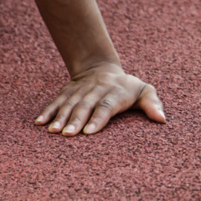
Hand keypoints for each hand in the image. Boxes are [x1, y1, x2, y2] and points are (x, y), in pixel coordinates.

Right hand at [35, 63, 164, 135]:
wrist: (99, 65)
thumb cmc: (125, 86)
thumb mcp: (143, 89)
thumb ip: (152, 103)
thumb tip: (161, 119)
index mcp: (113, 92)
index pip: (105, 105)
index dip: (97, 119)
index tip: (89, 132)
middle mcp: (94, 90)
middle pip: (84, 106)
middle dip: (74, 120)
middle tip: (68, 135)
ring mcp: (78, 90)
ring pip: (68, 104)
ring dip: (59, 117)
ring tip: (53, 131)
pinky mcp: (67, 92)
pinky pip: (56, 101)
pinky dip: (47, 111)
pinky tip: (39, 123)